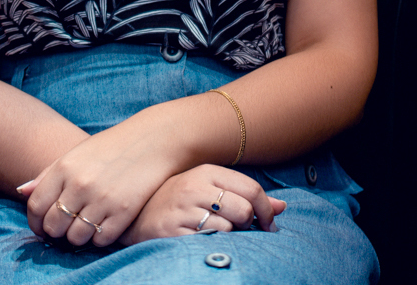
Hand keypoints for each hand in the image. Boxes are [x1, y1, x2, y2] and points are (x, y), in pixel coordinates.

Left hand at [17, 110, 192, 247]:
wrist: (154, 139)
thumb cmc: (112, 146)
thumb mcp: (77, 153)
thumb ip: (48, 173)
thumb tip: (23, 192)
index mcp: (65, 167)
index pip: (35, 207)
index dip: (35, 222)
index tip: (42, 227)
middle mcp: (80, 184)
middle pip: (53, 226)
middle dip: (56, 232)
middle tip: (67, 227)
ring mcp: (102, 199)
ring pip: (74, 238)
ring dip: (78, 237)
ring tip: (86, 225)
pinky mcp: (123, 213)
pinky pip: (100, 240)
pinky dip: (99, 237)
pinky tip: (104, 224)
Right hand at [117, 164, 286, 245]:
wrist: (134, 213)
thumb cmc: (178, 200)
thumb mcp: (209, 188)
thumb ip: (244, 194)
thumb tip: (282, 207)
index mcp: (206, 171)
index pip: (251, 188)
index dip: (266, 210)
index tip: (270, 225)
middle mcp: (195, 186)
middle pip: (243, 209)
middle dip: (248, 225)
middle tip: (240, 230)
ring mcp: (182, 209)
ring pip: (228, 228)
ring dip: (229, 237)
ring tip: (216, 233)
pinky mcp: (172, 232)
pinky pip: (208, 242)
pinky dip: (213, 245)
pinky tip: (203, 241)